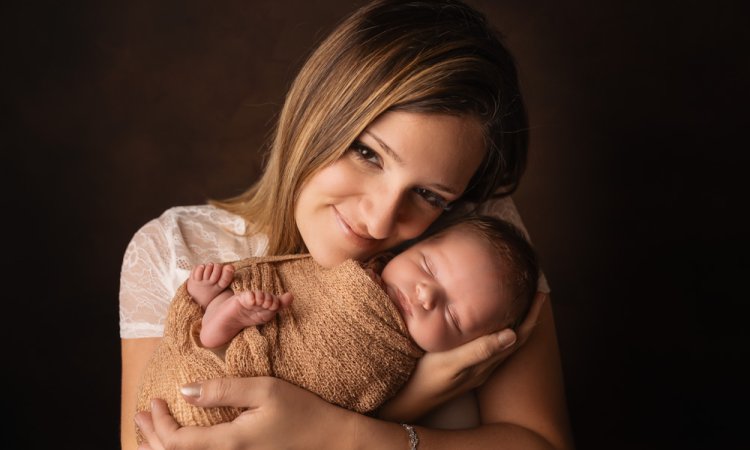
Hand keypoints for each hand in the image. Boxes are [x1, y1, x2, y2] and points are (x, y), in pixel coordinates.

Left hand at [135, 377, 354, 449]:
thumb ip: (224, 390)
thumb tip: (185, 391)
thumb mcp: (265, 390)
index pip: (177, 443)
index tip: (154, 400)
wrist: (330, 440)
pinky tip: (183, 444)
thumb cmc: (302, 411)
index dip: (158, 424)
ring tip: (150, 433)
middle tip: (140, 414)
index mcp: (229, 443)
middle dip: (152, 437)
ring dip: (163, 448)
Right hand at [377, 291, 547, 421]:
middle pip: (515, 338)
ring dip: (514, 322)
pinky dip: (497, 330)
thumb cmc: (423, 380)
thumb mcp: (450, 362)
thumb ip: (479, 349)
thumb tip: (512, 334)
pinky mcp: (464, 368)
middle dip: (527, 315)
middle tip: (535, 292)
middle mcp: (485, 367)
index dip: (532, 315)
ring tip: (518, 302)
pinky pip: (490, 346)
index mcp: (486, 363)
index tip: (541, 292)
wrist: (406, 402)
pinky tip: (487, 323)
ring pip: (503, 343)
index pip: (518, 336)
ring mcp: (475, 369)